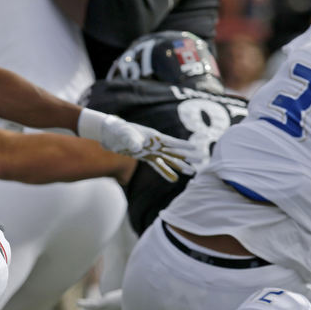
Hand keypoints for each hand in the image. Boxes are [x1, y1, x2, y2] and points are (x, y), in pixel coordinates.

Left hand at [78, 109, 206, 181]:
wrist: (110, 133)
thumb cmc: (118, 130)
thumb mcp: (123, 134)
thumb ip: (131, 140)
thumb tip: (137, 148)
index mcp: (153, 137)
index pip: (170, 142)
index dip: (182, 146)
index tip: (195, 149)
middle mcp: (155, 144)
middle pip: (173, 151)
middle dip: (186, 157)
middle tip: (200, 161)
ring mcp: (150, 150)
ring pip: (168, 159)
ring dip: (179, 166)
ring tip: (191, 172)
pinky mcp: (145, 156)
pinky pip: (157, 165)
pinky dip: (165, 171)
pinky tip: (173, 179)